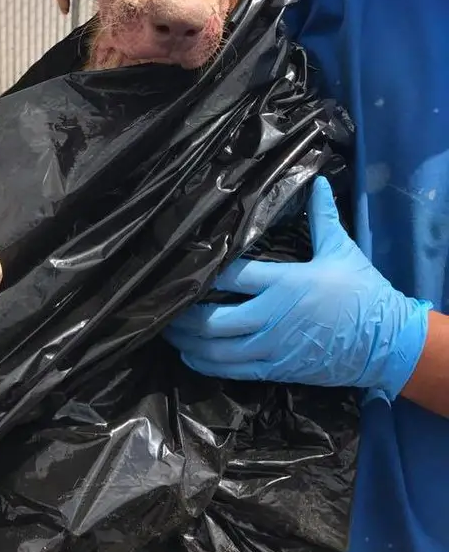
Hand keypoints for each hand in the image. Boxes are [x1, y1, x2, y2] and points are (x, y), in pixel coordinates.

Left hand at [165, 177, 430, 399]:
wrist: (386, 343)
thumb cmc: (362, 293)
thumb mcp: (341, 250)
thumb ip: (322, 216)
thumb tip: (318, 181)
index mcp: (284, 283)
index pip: (234, 275)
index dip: (207, 270)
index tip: (184, 263)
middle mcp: (271, 316)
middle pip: (214, 318)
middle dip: (184, 313)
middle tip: (165, 303)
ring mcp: (270, 347)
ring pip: (217, 348)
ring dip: (188, 340)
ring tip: (168, 329)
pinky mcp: (274, 368)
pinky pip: (232, 370)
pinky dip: (206, 363)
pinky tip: (190, 354)